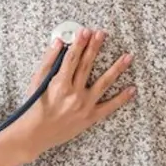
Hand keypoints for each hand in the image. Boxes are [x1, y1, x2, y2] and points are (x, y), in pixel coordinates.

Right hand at [10, 29, 135, 161]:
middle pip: (88, 65)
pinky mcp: (90, 117)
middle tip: (103, 34)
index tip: (85, 31)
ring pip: (104, 83)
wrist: (35, 134)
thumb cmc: (34, 107)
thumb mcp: (36, 82)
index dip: (79, 43)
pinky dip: (121, 98)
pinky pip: (109, 107)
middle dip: (95, 48)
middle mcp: (74, 93)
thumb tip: (58, 43)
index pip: (72, 58)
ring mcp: (84, 105)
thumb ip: (48, 61)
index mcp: (59, 83)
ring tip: (127, 56)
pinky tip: (131, 88)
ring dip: (117, 68)